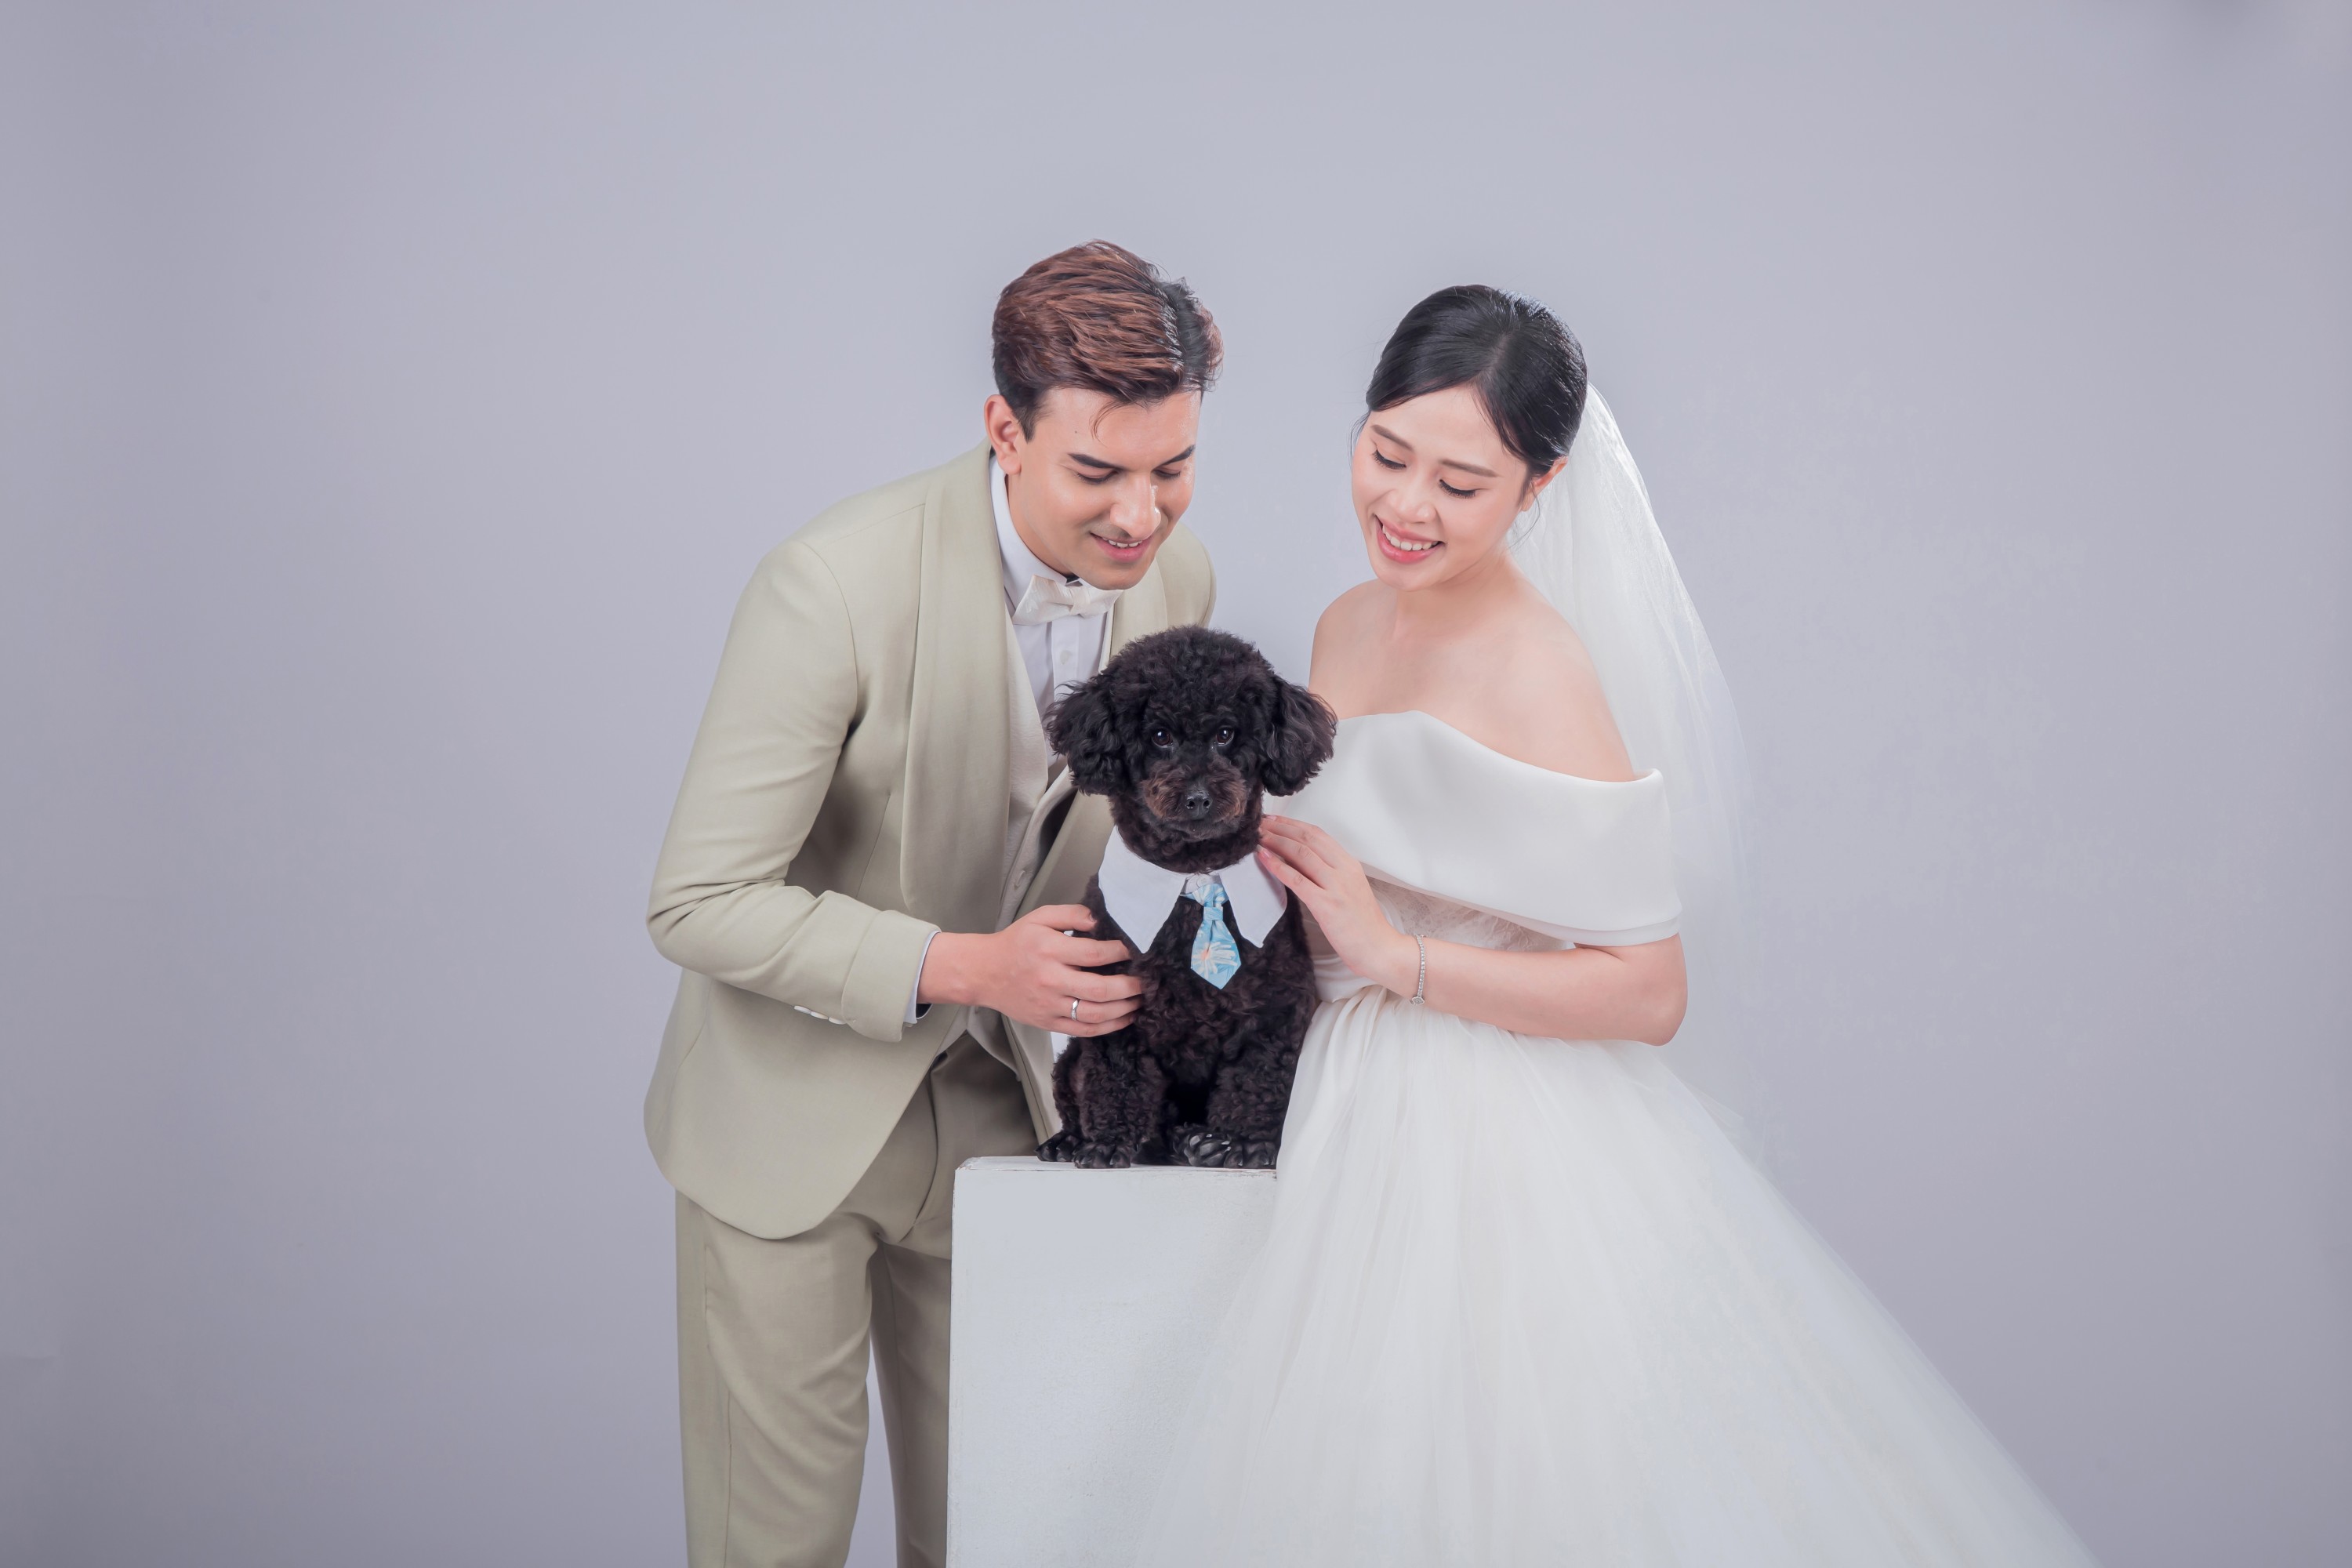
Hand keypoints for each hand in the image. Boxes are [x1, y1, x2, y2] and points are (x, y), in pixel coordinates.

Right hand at [917, 905, 1142, 1035]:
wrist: (984, 973)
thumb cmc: (1015, 943)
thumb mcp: (1040, 917)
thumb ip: (1073, 914)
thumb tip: (1102, 920)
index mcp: (1049, 950)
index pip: (1094, 954)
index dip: (1121, 952)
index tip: (1136, 950)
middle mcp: (1051, 980)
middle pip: (1100, 989)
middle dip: (1131, 986)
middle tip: (1148, 981)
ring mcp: (1050, 1006)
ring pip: (1095, 1014)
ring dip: (1124, 1009)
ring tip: (1141, 1001)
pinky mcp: (1049, 1023)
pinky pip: (1084, 1030)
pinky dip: (1108, 1027)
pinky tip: (1124, 1018)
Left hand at [1256, 816, 1417, 996]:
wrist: (1378, 948)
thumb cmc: (1361, 923)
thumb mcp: (1349, 888)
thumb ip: (1329, 873)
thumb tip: (1297, 860)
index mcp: (1349, 864)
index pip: (1317, 835)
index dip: (1292, 824)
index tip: (1273, 821)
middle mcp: (1344, 870)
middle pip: (1307, 839)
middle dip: (1280, 829)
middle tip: (1259, 825)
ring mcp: (1336, 886)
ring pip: (1301, 854)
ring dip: (1276, 842)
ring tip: (1258, 838)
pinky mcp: (1327, 905)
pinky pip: (1298, 880)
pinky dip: (1278, 866)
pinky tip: (1264, 859)